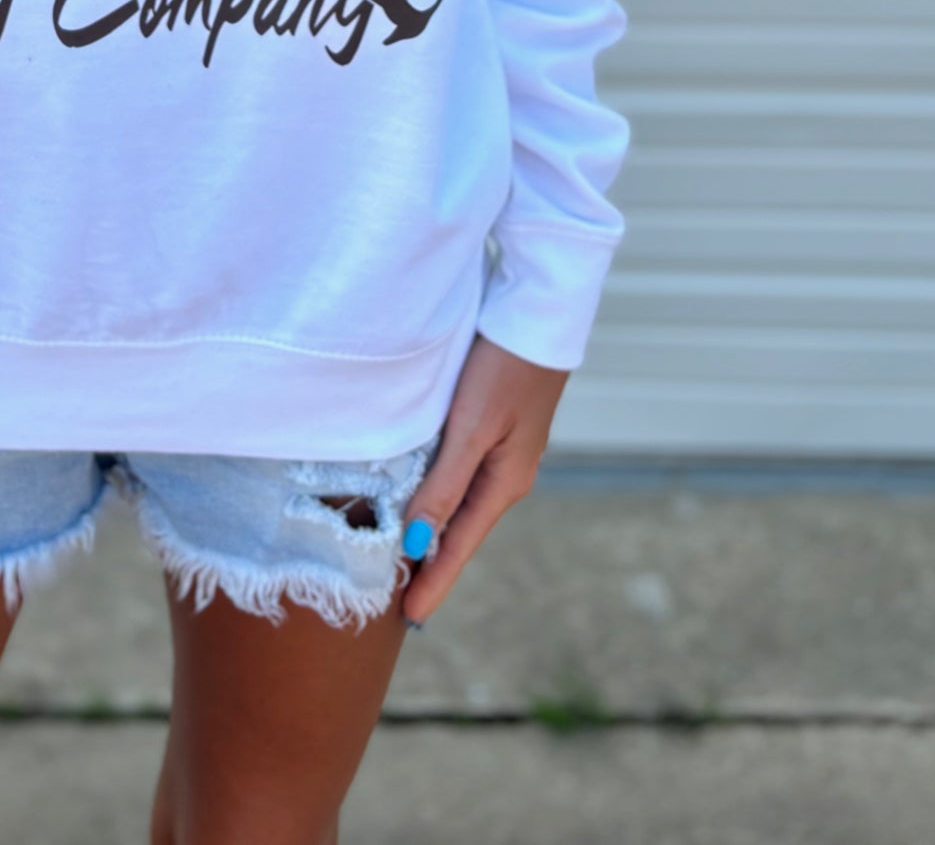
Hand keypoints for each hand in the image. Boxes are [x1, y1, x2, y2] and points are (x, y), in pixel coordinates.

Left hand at [398, 334, 568, 626]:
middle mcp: (505, 475)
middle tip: (397, 599)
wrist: (537, 315)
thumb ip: (444, 485)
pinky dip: (439, 498)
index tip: (409, 620)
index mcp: (504, 483)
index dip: (434, 582)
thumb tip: (417, 543)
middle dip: (433, 565)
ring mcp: (502, 452)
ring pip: (459, 504)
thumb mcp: (471, 427)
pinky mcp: (493, 428)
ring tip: (404, 560)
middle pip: (461, 531)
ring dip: (434, 532)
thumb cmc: (504, 368)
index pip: (459, 546)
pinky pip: (460, 477)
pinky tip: (422, 501)